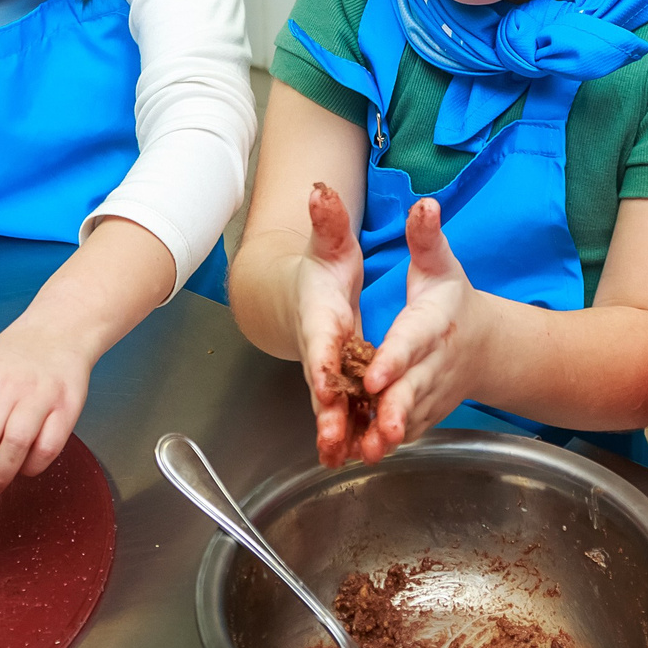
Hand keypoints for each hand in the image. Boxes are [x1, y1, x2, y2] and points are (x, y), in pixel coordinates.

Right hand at [292, 182, 370, 466]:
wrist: (298, 295)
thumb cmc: (318, 268)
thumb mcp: (330, 242)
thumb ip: (328, 220)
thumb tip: (319, 188)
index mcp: (320, 316)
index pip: (319, 341)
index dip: (321, 362)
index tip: (326, 383)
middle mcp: (320, 349)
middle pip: (321, 384)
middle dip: (327, 412)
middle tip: (333, 437)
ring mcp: (326, 372)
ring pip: (329, 407)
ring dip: (334, 432)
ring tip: (340, 458)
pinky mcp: (335, 387)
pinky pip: (341, 414)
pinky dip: (344, 436)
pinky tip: (349, 459)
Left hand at [354, 198, 486, 463]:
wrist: (486, 343)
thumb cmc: (452, 299)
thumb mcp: (440, 264)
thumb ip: (426, 237)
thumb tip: (425, 203)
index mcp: (435, 322)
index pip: (413, 341)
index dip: (394, 359)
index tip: (374, 375)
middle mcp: (436, 361)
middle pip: (413, 388)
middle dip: (395, 408)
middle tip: (377, 427)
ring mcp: (433, 391)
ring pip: (410, 416)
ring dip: (390, 434)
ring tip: (366, 451)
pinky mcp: (427, 412)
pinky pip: (409, 429)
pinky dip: (390, 443)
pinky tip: (366, 453)